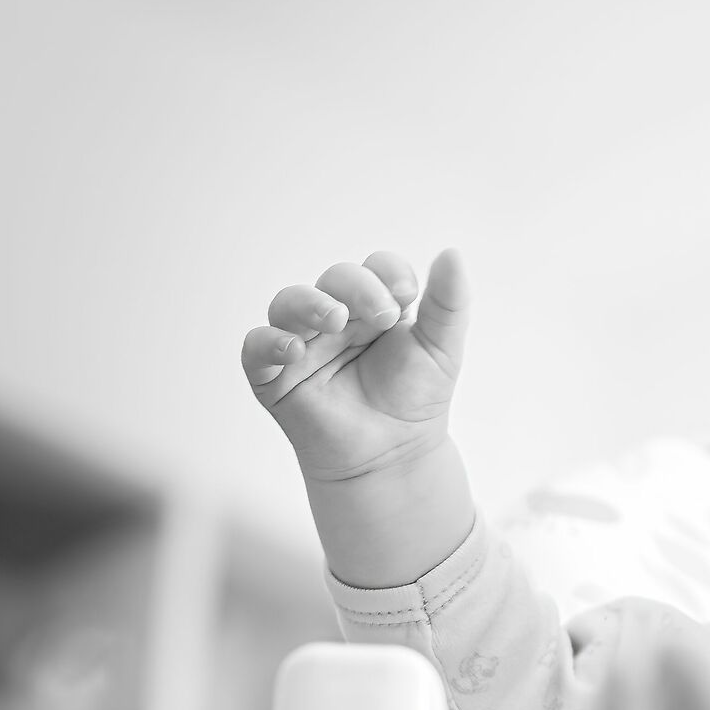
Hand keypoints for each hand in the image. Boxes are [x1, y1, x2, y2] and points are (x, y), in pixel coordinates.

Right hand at [240, 249, 469, 482]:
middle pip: (335, 279)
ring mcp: (303, 342)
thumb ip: (448, 304)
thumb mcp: (442, 350)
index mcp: (374, 305)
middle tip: (382, 316)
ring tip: (335, 320)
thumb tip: (452, 253)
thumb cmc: (415, 400)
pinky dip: (270, 342)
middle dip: (357, 288)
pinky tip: (294, 350)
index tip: (407, 293)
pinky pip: (257, 347)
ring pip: (289, 303)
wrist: (395, 456)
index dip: (387, 273)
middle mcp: (336, 317)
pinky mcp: (275, 374)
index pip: (374, 269)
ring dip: (309, 304)